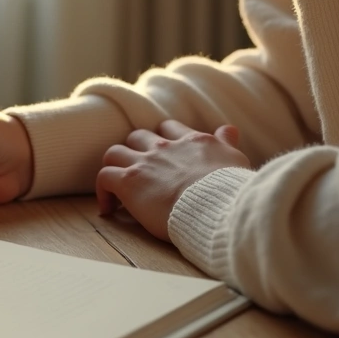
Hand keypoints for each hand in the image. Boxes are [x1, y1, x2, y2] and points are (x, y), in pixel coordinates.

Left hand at [96, 120, 250, 239]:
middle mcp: (165, 147)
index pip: (169, 129)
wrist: (216, 205)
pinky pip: (104, 177)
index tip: (163, 155)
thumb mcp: (235, 160)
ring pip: (115, 152)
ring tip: (119, 186)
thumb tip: (230, 130)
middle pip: (138, 136)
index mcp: (192, 141)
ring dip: (115, 166)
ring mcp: (144, 162)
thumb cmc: (230, 190)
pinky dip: (103, 191)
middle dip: (136, 151)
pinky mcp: (128, 181)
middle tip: (139, 170)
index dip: (163, 139)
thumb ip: (227, 143)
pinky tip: (110, 208)